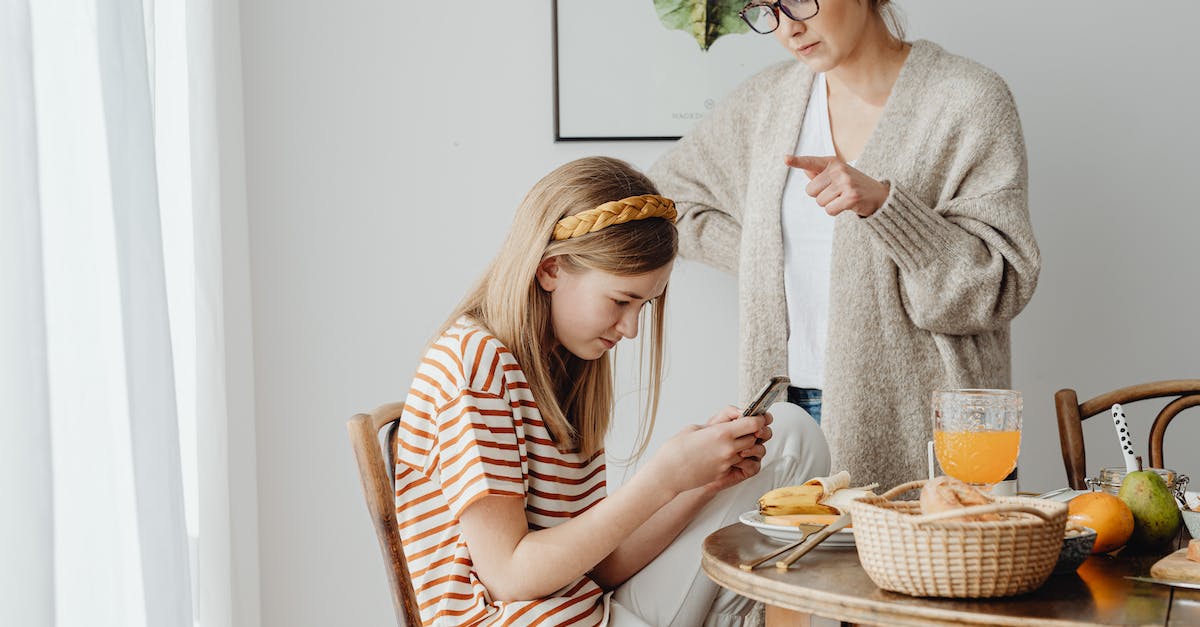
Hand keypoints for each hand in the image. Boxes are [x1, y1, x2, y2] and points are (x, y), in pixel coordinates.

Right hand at [647, 408, 767, 495]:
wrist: (667, 473)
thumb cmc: (676, 449)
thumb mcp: (696, 427)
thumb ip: (716, 423)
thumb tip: (729, 420)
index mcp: (721, 433)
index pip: (753, 423)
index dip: (758, 419)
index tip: (756, 417)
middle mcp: (728, 449)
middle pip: (755, 438)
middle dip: (754, 432)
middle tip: (747, 428)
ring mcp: (727, 463)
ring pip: (750, 452)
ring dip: (747, 446)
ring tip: (737, 442)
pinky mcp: (723, 474)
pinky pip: (740, 464)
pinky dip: (738, 458)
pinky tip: (728, 454)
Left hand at [785, 155, 889, 217]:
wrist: (879, 194)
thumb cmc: (853, 184)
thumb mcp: (837, 174)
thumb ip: (820, 172)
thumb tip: (804, 168)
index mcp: (833, 162)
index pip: (811, 162)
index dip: (797, 161)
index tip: (785, 159)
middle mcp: (839, 170)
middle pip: (810, 191)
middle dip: (820, 196)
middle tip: (836, 192)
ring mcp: (845, 183)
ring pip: (819, 202)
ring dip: (829, 204)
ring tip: (842, 198)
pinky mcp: (851, 197)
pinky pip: (829, 210)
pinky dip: (835, 211)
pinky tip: (846, 205)